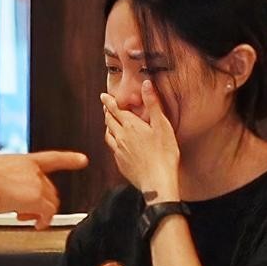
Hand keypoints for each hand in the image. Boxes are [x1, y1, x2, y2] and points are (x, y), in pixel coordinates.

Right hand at [0, 150, 87, 229]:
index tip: (82, 160)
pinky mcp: (38, 199)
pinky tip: (37, 225)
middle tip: (25, 212)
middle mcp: (33, 171)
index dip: (69, 159)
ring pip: (49, 201)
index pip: (51, 159)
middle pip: (49, 188)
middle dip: (40, 202)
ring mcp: (37, 184)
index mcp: (23, 161)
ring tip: (25, 218)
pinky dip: (44, 221)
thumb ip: (2, 178)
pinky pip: (48, 213)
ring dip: (40, 212)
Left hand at [101, 80, 179, 200]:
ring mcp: (118, 151)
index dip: (109, 101)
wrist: (156, 181)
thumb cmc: (164, 153)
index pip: (116, 109)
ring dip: (108, 125)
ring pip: (108, 134)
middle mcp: (121, 137)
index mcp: (131, 126)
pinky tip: (117, 142)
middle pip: (109, 121)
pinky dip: (112, 140)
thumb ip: (153, 104)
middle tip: (106, 106)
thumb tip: (146, 84)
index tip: (103, 96)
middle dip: (107, 111)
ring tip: (109, 122)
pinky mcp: (120, 162)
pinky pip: (112, 148)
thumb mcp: (162, 125)